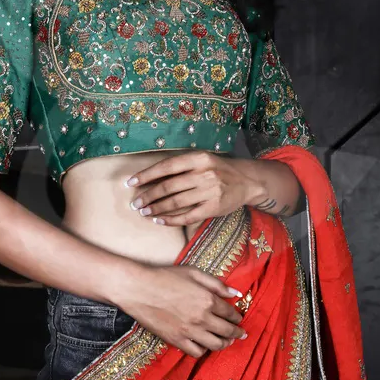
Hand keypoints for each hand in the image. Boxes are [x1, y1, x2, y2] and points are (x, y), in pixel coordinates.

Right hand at [120, 262, 246, 357]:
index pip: (230, 313)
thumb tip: (236, 293)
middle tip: (241, 334)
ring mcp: (189, 331)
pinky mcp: (177, 340)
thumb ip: (216, 284)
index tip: (239, 318)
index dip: (237, 317)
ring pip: (215, 345)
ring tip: (227, 342)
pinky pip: (197, 352)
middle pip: (227, 331)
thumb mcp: (193, 273)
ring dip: (225, 344)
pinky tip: (205, 345)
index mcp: (208, 299)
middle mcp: (202, 318)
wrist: (139, 289)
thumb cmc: (165, 277)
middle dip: (237, 333)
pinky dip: (204, 350)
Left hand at [124, 151, 259, 226]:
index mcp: (199, 158)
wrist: (247, 181)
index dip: (147, 175)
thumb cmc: (218, 170)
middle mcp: (204, 174)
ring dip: (156, 208)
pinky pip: (187, 216)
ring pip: (175, 203)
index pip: (167, 166)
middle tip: (135, 203)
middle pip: (168, 186)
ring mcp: (210, 192)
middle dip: (148, 196)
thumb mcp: (202, 161)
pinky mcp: (214, 208)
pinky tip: (159, 220)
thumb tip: (150, 177)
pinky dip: (171, 220)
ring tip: (144, 212)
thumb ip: (181, 167)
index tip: (131, 182)